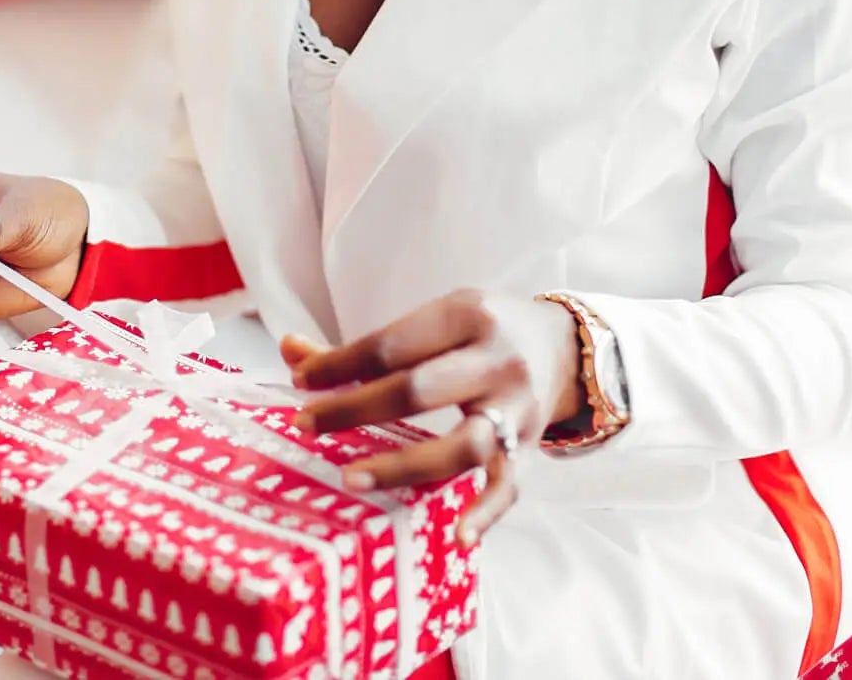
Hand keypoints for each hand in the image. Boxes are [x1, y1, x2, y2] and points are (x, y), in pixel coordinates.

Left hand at [283, 289, 581, 543]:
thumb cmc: (479, 333)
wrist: (562, 346)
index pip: (391, 345)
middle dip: (355, 409)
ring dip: (402, 465)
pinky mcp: (529, 448)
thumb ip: (366, 345)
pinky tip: (457, 537)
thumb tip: (289, 350)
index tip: (300, 381)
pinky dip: (485, 513)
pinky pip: (509, 486)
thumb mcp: (434, 319)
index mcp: (466, 315)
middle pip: (417, 390)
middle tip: (306, 424)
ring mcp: (516, 408)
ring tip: (349, 479)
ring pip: (461, 445)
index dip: (340, 364)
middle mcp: (496, 360)